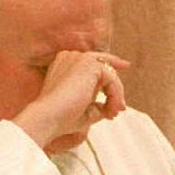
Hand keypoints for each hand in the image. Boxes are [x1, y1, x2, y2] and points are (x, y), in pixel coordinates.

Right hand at [14, 50, 129, 152]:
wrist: (48, 118)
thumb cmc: (61, 118)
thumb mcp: (83, 111)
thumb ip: (97, 105)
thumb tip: (113, 107)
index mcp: (64, 64)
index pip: (92, 60)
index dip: (111, 62)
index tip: (126, 66)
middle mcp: (70, 56)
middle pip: (104, 63)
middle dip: (116, 84)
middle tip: (122, 107)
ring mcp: (79, 58)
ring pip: (109, 74)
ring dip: (115, 96)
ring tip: (112, 115)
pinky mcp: (89, 64)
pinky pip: (112, 78)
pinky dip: (115, 96)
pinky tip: (111, 110)